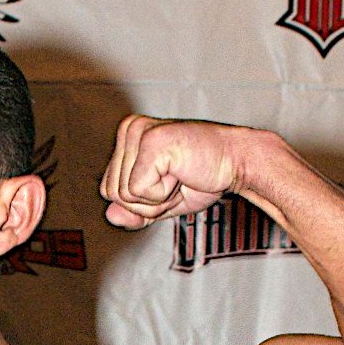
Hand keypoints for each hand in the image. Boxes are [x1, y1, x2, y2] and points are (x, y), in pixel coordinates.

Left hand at [99, 117, 248, 229]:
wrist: (235, 165)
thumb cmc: (202, 176)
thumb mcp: (161, 203)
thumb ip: (133, 212)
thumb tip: (110, 215)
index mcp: (127, 137)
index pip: (108, 191)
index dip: (139, 203)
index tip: (168, 183)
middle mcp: (129, 129)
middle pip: (113, 194)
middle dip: (147, 203)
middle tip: (176, 181)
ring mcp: (139, 133)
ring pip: (124, 195)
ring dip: (156, 199)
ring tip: (179, 176)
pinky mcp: (151, 143)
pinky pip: (138, 191)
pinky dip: (162, 195)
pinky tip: (181, 174)